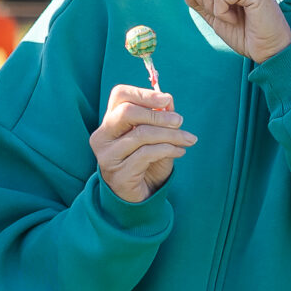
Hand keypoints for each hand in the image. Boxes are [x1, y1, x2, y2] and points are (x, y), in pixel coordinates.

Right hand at [90, 84, 195, 204]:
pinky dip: (168, 149)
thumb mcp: (155, 136)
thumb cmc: (147, 162)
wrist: (139, 197)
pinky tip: (180, 151)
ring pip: (140, 134)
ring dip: (170, 134)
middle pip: (126, 112)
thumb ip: (159, 117)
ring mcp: (108, 156)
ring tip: (188, 139)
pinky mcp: (119, 174)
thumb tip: (168, 101)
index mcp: (109, 122)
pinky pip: (146, 154)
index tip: (167, 99)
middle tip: (180, 121)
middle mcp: (102, 137)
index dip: (144, 94)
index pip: (120, 95)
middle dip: (158, 115)